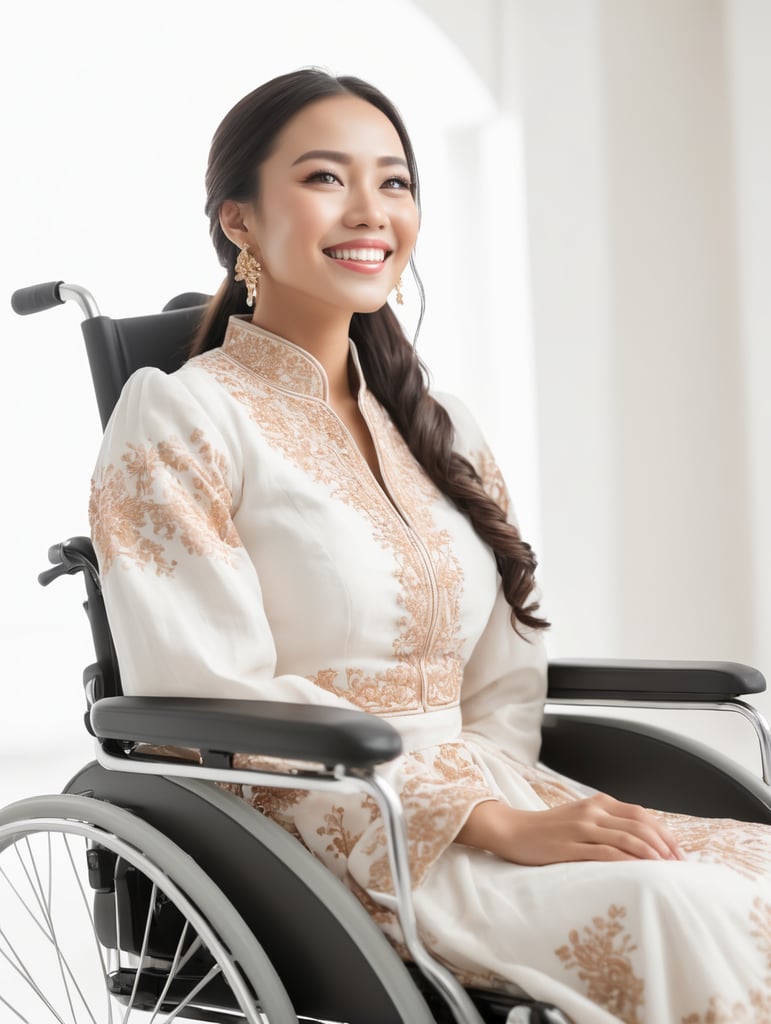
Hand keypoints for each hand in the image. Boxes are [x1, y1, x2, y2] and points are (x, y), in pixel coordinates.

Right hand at [456, 793, 685, 865]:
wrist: (513, 831)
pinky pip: (604, 853)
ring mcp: (581, 828)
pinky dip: (627, 861)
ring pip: (626, 838)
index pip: (641, 814)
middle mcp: (592, 811)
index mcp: (597, 803)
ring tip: (666, 869)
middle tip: (679, 865)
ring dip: (651, 854)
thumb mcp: (580, 819)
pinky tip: (639, 871)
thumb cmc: (548, 830)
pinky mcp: (569, 846)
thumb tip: (640, 840)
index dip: (663, 832)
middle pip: (639, 825)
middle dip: (664, 845)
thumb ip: (606, 823)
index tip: (678, 852)